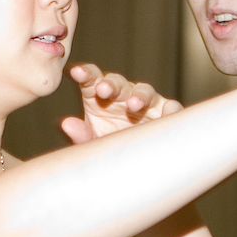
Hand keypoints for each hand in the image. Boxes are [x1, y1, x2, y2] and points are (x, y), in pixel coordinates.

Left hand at [61, 64, 180, 142]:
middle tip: (103, 90)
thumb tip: (66, 123)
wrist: (132, 164)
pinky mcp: (165, 111)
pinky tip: (168, 113)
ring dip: (138, 95)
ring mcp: (144, 101)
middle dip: (110, 85)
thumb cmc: (109, 146)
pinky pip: (170, 107)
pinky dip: (170, 110)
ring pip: (143, 91)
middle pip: (117, 83)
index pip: (92, 79)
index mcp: (100, 96)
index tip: (76, 73)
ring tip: (133, 105)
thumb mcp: (93, 143)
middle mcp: (122, 95)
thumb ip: (80, 134)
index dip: (85, 74)